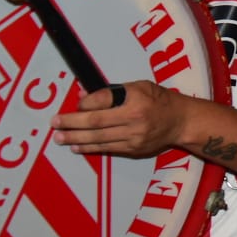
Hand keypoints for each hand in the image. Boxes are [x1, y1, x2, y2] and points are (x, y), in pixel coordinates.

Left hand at [51, 81, 185, 157]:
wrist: (181, 121)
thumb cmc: (160, 100)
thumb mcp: (139, 86)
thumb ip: (112, 92)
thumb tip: (84, 97)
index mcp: (136, 100)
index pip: (102, 101)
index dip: (85, 104)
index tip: (74, 105)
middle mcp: (134, 119)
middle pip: (96, 122)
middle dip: (72, 123)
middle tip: (55, 123)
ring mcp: (134, 137)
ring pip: (98, 139)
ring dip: (76, 139)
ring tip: (60, 138)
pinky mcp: (133, 150)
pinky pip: (107, 149)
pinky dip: (90, 148)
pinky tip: (77, 147)